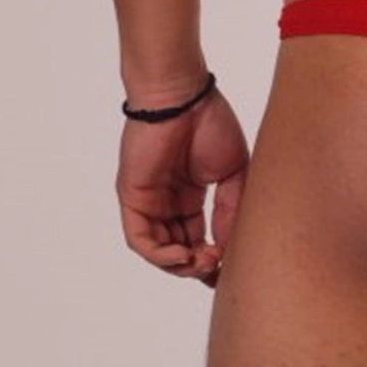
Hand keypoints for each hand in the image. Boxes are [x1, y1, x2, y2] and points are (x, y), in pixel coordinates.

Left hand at [116, 79, 248, 288]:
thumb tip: (230, 246)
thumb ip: (231, 210)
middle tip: (218, 267)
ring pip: (159, 250)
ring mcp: (149, 202)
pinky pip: (141, 240)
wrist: (185, 98)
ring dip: (182, 265)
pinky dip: (160, 255)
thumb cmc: (211, 124)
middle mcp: (168, 202)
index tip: (231, 268)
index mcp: (191, 195)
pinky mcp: (133, 199)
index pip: (199, 238)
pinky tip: (183, 256)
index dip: (214, 258)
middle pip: (180, 249)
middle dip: (200, 266)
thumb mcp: (233, 174)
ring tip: (204, 262)